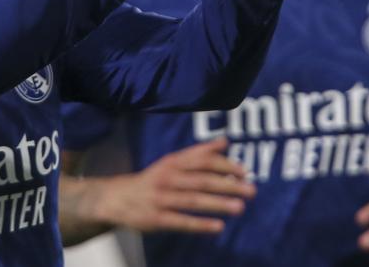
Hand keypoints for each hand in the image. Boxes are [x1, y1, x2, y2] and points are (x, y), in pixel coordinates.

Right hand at [96, 137, 254, 233]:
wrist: (117, 198)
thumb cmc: (153, 179)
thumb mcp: (172, 161)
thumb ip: (198, 152)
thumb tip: (225, 141)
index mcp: (173, 162)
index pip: (202, 160)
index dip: (225, 164)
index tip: (245, 171)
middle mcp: (167, 177)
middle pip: (201, 180)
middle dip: (228, 185)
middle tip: (251, 190)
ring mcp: (161, 198)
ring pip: (193, 201)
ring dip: (217, 204)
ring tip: (239, 207)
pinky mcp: (156, 218)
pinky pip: (181, 221)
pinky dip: (200, 224)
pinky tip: (218, 227)